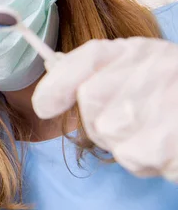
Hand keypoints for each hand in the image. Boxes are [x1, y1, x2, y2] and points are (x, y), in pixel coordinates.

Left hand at [33, 37, 177, 181]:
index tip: (44, 106)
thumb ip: (91, 70)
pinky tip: (165, 145)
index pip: (86, 58)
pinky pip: (133, 157)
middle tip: (129, 116)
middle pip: (90, 101)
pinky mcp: (169, 143)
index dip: (57, 82)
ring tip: (153, 129)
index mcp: (137, 50)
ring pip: (108, 133)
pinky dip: (145, 160)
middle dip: (98, 118)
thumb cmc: (170, 91)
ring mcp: (166, 104)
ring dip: (123, 141)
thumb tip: (45, 94)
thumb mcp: (136, 68)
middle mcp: (153, 69)